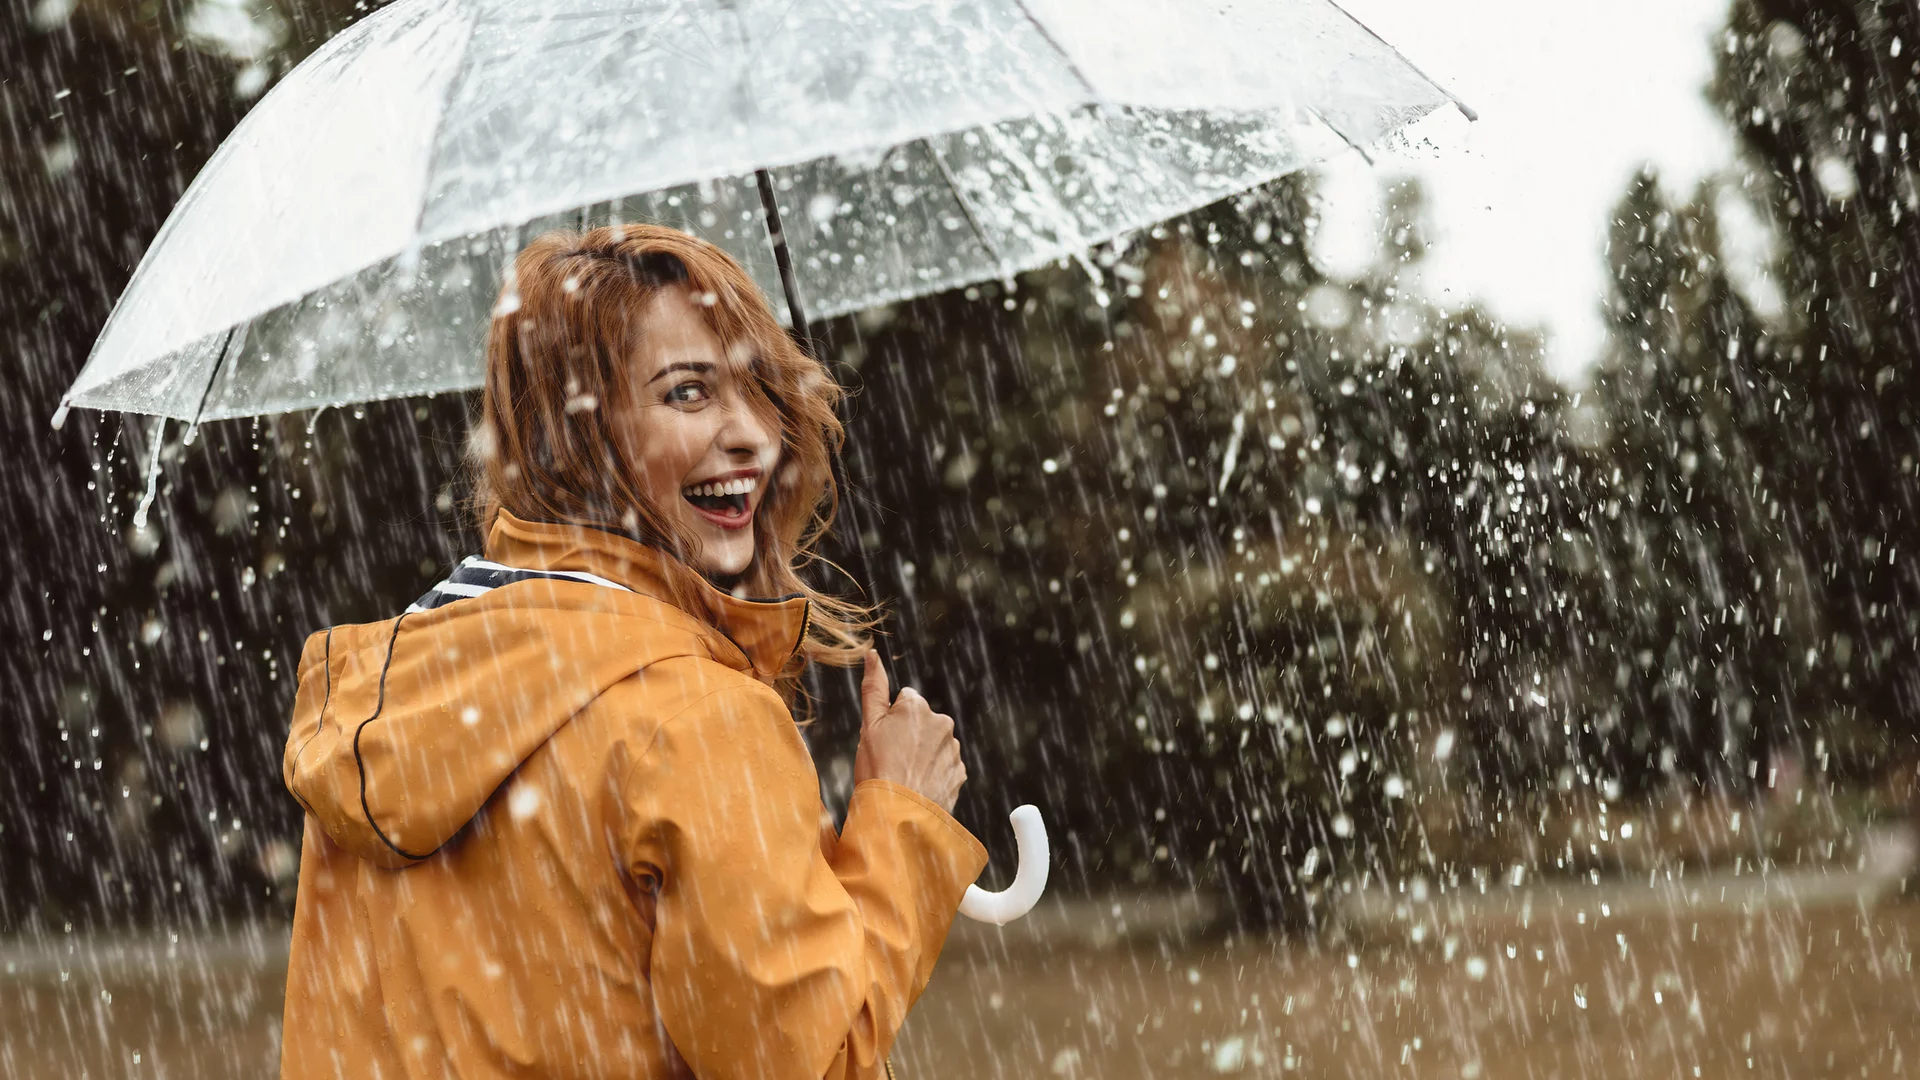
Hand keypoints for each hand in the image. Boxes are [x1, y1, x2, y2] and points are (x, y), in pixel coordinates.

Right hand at [852, 649, 965, 813]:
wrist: (899, 816)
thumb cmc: (877, 770)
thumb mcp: (867, 726)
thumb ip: (873, 687)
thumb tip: (872, 653)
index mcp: (917, 707)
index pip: (904, 702)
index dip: (890, 721)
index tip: (884, 741)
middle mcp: (942, 722)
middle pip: (921, 722)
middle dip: (909, 736)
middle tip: (893, 760)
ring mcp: (953, 749)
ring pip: (934, 744)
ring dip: (923, 755)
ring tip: (905, 776)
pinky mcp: (960, 772)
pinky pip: (944, 766)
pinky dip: (933, 774)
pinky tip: (919, 786)